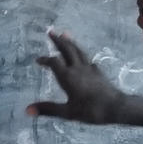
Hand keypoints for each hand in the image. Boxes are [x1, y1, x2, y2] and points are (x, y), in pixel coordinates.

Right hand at [28, 27, 142, 126]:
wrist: (115, 107)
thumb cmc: (90, 111)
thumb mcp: (67, 112)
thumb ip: (47, 109)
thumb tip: (27, 110)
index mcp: (68, 77)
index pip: (54, 62)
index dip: (45, 59)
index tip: (38, 60)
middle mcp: (77, 68)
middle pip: (67, 50)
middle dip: (58, 40)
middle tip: (50, 31)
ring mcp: (90, 68)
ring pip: (78, 51)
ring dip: (70, 42)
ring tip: (65, 33)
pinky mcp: (98, 71)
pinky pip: (88, 59)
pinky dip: (82, 54)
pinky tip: (83, 56)